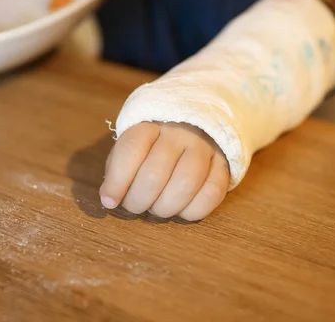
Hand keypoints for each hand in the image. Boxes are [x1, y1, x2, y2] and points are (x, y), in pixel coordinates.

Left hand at [99, 122, 229, 220]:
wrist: (198, 125)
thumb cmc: (155, 145)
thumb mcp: (133, 148)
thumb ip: (119, 170)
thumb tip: (110, 199)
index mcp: (150, 124)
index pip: (131, 150)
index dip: (117, 180)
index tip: (110, 201)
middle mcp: (180, 132)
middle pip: (155, 173)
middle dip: (138, 200)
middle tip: (135, 207)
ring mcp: (205, 147)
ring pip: (185, 184)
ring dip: (165, 208)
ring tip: (158, 209)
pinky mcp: (225, 164)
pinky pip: (212, 193)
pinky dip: (193, 211)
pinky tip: (182, 210)